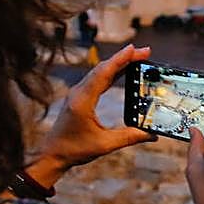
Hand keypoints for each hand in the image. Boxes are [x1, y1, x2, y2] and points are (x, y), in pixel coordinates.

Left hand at [30, 44, 155, 187]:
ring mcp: (77, 93)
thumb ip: (129, 137)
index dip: (120, 60)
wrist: (51, 154)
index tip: (134, 49)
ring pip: (100, 72)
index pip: (104, 74)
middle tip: (145, 51)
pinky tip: (122, 70)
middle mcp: (78, 93)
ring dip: (118, 63)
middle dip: (124, 58)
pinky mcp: (78, 97)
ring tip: (137, 57)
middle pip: (103, 68)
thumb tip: (151, 135)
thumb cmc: (74, 150)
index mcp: (83, 101)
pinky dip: (111, 72)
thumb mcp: (105, 145)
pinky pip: (96, 79)